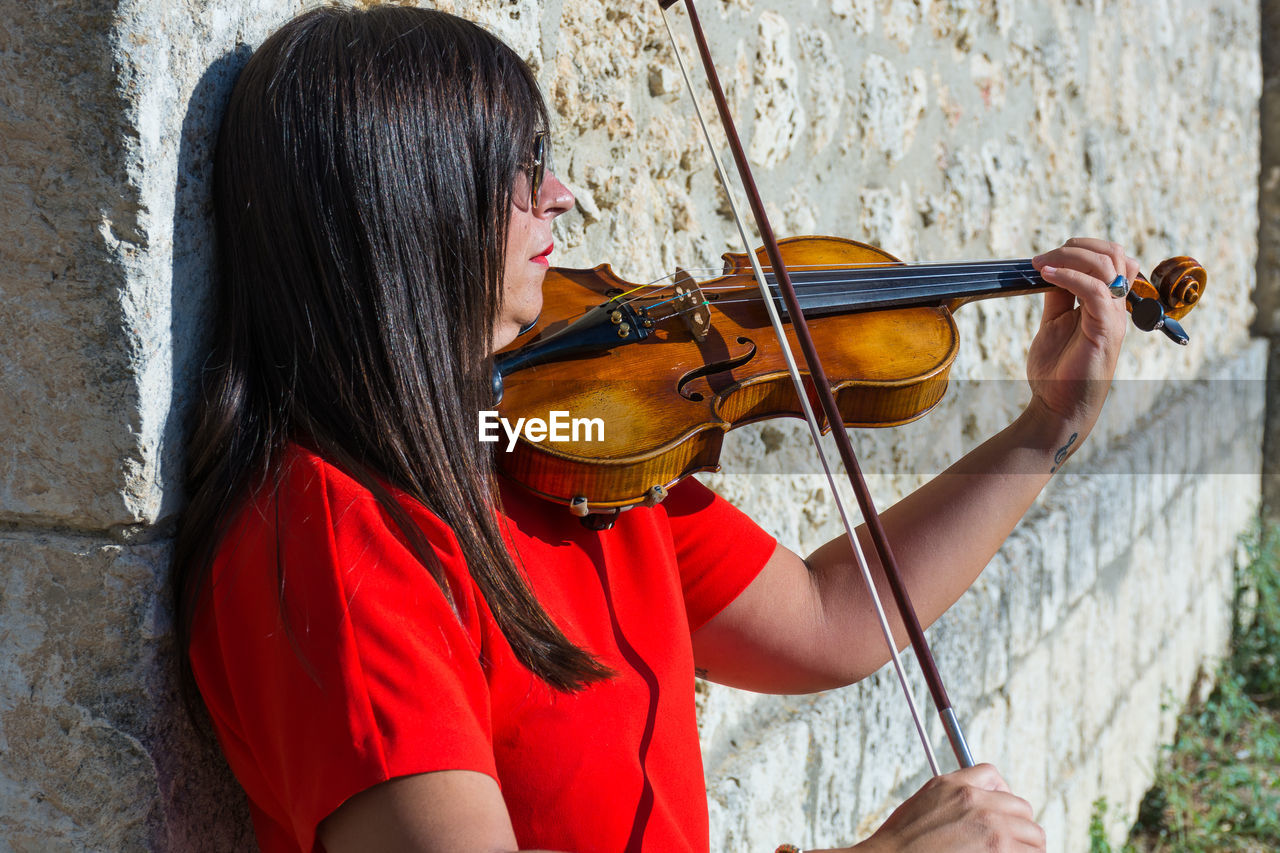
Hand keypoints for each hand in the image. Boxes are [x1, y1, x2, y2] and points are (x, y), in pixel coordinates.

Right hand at [846, 764, 1045, 852]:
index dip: (999, 795)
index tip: (998, 811)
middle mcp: (979, 804)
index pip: (994, 777)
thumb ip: (955, 792)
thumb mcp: (926, 799)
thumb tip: (981, 800)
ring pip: (1035, 836)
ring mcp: (993, 831)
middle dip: (1017, 825)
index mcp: (958, 786)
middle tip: (1008, 842)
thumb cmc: (903, 841)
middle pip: (1022, 809)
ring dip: (1027, 847)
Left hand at [1026, 237, 1133, 439]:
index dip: (1080, 250)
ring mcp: (1113, 317)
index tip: (1044, 260)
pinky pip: (1094, 290)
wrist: (1057, 405)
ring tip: (1039, 265)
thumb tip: (1051, 270)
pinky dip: (1069, 277)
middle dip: (1077, 247)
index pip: (1110, 259)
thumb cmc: (1056, 370)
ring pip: (1108, 266)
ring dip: (1070, 258)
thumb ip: (1058, 298)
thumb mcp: (1053, 324)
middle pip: (1114, 254)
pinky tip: (1046, 276)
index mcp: (1105, 304)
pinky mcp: (1105, 329)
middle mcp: (1115, 307)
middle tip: (1042, 259)